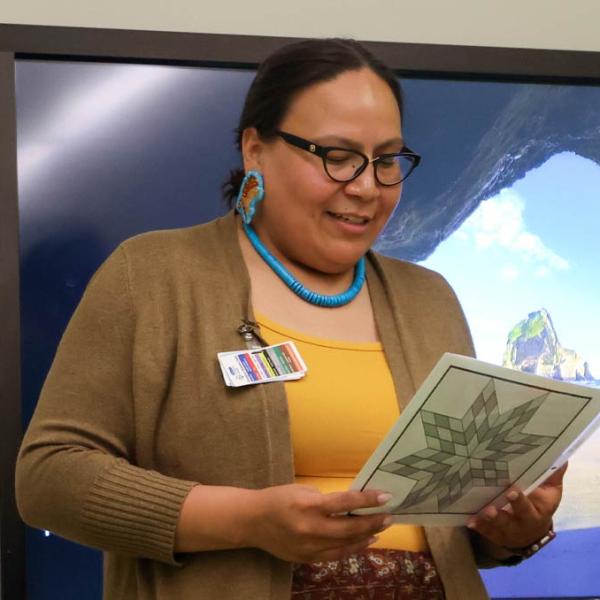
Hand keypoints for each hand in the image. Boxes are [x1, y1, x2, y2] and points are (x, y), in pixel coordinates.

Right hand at [245, 484, 392, 562]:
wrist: (252, 521)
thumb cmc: (278, 498)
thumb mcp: (302, 490)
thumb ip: (326, 499)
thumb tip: (352, 505)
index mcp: (309, 505)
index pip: (345, 503)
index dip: (368, 500)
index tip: (386, 497)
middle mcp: (310, 528)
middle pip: (350, 528)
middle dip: (373, 522)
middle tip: (389, 516)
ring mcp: (308, 547)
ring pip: (345, 545)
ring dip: (366, 537)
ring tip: (380, 529)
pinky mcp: (306, 559)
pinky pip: (335, 555)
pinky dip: (351, 548)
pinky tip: (363, 542)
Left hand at [467, 463, 566, 550]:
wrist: (532, 531)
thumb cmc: (540, 504)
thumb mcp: (550, 492)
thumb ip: (552, 476)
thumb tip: (561, 457)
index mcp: (537, 512)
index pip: (529, 507)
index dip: (521, 501)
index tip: (512, 491)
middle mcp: (522, 523)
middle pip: (511, 520)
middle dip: (502, 515)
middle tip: (491, 509)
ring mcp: (508, 530)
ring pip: (498, 526)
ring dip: (489, 521)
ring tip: (482, 513)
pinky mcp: (495, 533)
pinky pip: (486, 531)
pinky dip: (479, 526)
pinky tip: (470, 521)